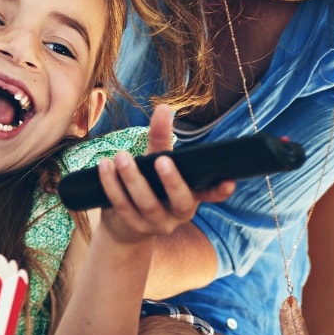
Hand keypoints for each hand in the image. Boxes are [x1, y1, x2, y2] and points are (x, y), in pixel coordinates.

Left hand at [95, 105, 234, 247]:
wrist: (125, 224)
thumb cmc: (149, 185)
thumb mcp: (157, 160)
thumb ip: (161, 138)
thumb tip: (163, 108)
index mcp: (192, 195)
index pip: (210, 194)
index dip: (220, 190)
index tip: (229, 181)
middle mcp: (179, 212)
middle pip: (180, 200)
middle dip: (171, 181)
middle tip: (162, 160)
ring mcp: (157, 223)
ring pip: (147, 204)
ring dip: (133, 179)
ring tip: (121, 156)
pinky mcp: (133, 227)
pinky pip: (122, 206)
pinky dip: (112, 185)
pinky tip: (105, 166)